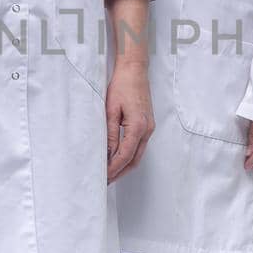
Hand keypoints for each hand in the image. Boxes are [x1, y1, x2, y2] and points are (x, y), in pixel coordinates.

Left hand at [106, 60, 153, 182]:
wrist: (134, 70)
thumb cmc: (122, 85)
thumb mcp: (111, 111)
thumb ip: (110, 134)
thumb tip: (108, 154)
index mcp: (138, 127)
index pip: (125, 156)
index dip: (113, 169)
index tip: (103, 177)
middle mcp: (147, 130)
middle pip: (134, 160)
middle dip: (120, 172)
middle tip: (105, 181)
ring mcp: (149, 128)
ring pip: (138, 155)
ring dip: (125, 166)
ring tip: (110, 173)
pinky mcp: (147, 125)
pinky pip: (139, 146)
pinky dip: (129, 155)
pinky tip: (118, 157)